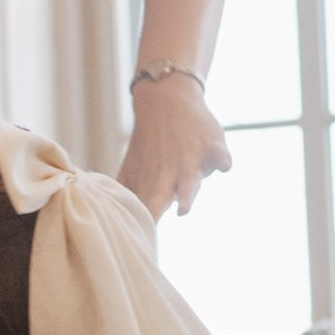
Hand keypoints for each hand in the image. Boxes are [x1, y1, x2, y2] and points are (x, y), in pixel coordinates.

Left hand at [118, 78, 230, 219]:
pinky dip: (221, 159)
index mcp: (152, 181)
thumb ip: (125, 190)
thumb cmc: (150, 141)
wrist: (165, 98)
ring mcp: (191, 158)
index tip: (137, 236)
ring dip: (187, 194)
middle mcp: (171, 172)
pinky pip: (219, 154)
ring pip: (191, 180)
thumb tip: (110, 215)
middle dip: (157, 211)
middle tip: (150, 225)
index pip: (146, 206)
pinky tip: (224, 165)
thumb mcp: (133, 165)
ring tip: (184, 209)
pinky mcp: (211, 145)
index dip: (143, 221)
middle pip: (164, 196)